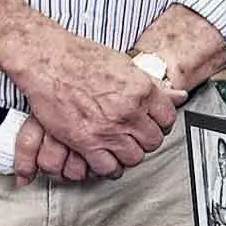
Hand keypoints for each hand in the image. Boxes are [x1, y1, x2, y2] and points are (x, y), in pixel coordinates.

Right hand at [11, 36, 185, 183]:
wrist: (47, 60)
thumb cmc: (81, 58)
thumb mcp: (125, 66)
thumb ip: (151, 85)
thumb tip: (179, 96)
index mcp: (142, 90)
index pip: (168, 119)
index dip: (160, 124)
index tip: (152, 124)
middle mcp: (129, 111)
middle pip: (153, 141)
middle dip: (145, 140)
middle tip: (134, 136)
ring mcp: (108, 128)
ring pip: (133, 157)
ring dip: (127, 155)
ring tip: (119, 147)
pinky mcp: (86, 141)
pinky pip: (108, 167)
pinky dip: (109, 167)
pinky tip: (105, 159)